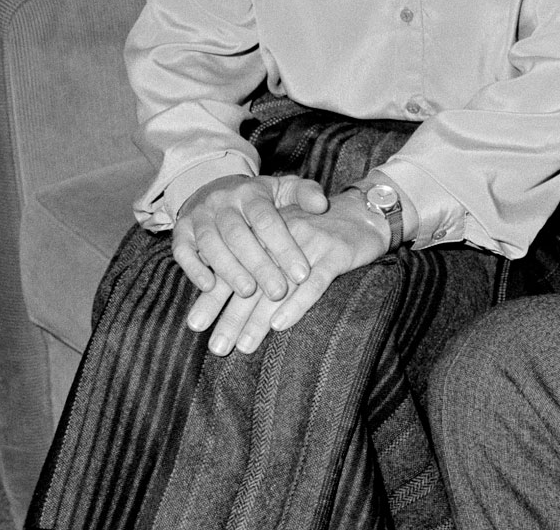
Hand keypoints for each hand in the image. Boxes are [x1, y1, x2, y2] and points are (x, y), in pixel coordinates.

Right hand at [172, 172, 327, 323]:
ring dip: (229, 270)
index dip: (284, 247)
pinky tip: (209, 288)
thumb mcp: (283, 188)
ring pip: (211, 243)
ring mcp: (200, 217)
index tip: (302, 274)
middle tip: (278, 292)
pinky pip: (182, 251)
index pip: (267, 219)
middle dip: (260, 265)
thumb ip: (304, 194)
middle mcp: (223, 203)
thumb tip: (322, 205)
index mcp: (251, 192)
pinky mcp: (181, 232)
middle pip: (239, 234)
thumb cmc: (258, 197)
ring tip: (248, 292)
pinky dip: (194, 269)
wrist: (214, 187)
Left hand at [197, 189, 389, 355]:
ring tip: (244, 346)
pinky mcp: (336, 253)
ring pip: (279, 285)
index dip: (214, 296)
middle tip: (216, 346)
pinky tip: (281, 324)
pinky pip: (314, 282)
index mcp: (266, 232)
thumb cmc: (320, 231)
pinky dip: (297, 304)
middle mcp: (284, 235)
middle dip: (232, 316)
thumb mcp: (286, 238)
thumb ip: (260, 259)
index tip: (195, 325)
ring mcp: (311, 243)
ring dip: (259, 318)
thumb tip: (224, 296)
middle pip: (252, 279)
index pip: (234, 265)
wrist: (364, 212)